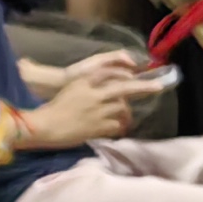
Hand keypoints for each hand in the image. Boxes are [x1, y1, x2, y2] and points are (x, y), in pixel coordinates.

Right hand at [28, 57, 142, 149]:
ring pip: (121, 108)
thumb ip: (90, 85)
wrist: (44, 126)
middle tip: (158, 86)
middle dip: (143, 87)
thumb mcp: (72, 89)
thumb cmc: (55, 108)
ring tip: (125, 118)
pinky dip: (119, 127)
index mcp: (84, 82)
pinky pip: (117, 126)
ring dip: (125, 113)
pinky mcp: (98, 126)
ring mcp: (97, 111)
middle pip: (124, 88)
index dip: (125, 72)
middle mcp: (93, 94)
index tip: (136, 73)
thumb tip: (110, 88)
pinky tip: (118, 129)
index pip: (109, 72)